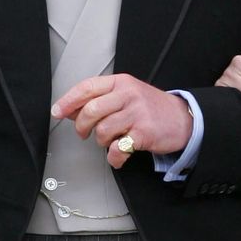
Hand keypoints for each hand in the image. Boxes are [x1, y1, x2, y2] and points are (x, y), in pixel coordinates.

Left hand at [51, 73, 193, 168]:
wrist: (184, 118)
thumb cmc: (151, 108)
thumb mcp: (127, 95)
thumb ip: (101, 100)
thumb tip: (70, 111)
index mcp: (121, 83)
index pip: (87, 88)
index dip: (68, 101)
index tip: (57, 112)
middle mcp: (128, 95)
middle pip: (91, 110)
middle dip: (81, 126)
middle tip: (84, 133)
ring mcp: (137, 114)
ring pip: (102, 130)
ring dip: (101, 141)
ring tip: (110, 141)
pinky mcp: (144, 133)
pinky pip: (118, 148)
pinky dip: (114, 157)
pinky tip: (117, 155)